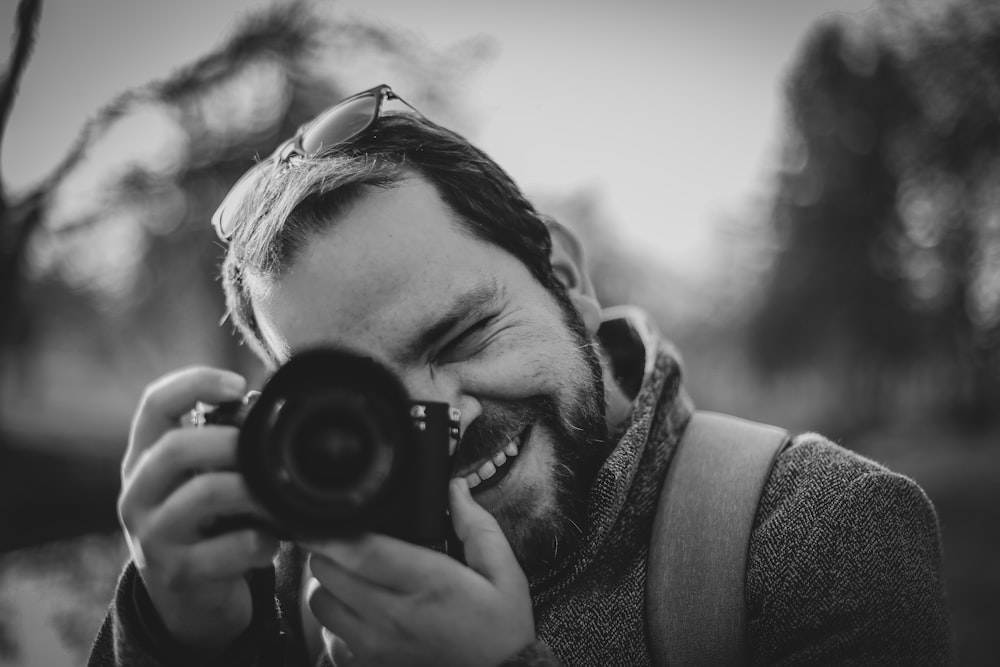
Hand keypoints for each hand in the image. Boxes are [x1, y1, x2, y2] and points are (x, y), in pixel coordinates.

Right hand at [117, 367, 279, 651]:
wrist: (187, 602)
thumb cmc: (205, 525)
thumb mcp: (197, 480)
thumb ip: (220, 446)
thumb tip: (269, 408)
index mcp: (143, 459)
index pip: (154, 403)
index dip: (195, 383)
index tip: (238, 383)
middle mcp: (137, 494)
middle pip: (175, 448)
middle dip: (229, 442)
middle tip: (262, 450)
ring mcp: (154, 536)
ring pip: (204, 495)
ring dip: (253, 490)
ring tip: (278, 497)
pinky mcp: (180, 574)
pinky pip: (233, 547)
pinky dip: (263, 540)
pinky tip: (272, 541)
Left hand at [305, 478, 535, 666]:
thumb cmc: (501, 628)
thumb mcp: (504, 572)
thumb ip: (477, 526)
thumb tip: (455, 488)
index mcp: (428, 583)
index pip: (363, 552)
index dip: (333, 533)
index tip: (318, 517)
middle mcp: (394, 616)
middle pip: (330, 574)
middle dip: (329, 550)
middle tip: (344, 539)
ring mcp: (377, 646)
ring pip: (320, 604)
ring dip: (328, 584)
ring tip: (348, 573)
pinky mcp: (370, 665)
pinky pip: (329, 636)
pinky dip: (334, 619)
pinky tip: (355, 609)